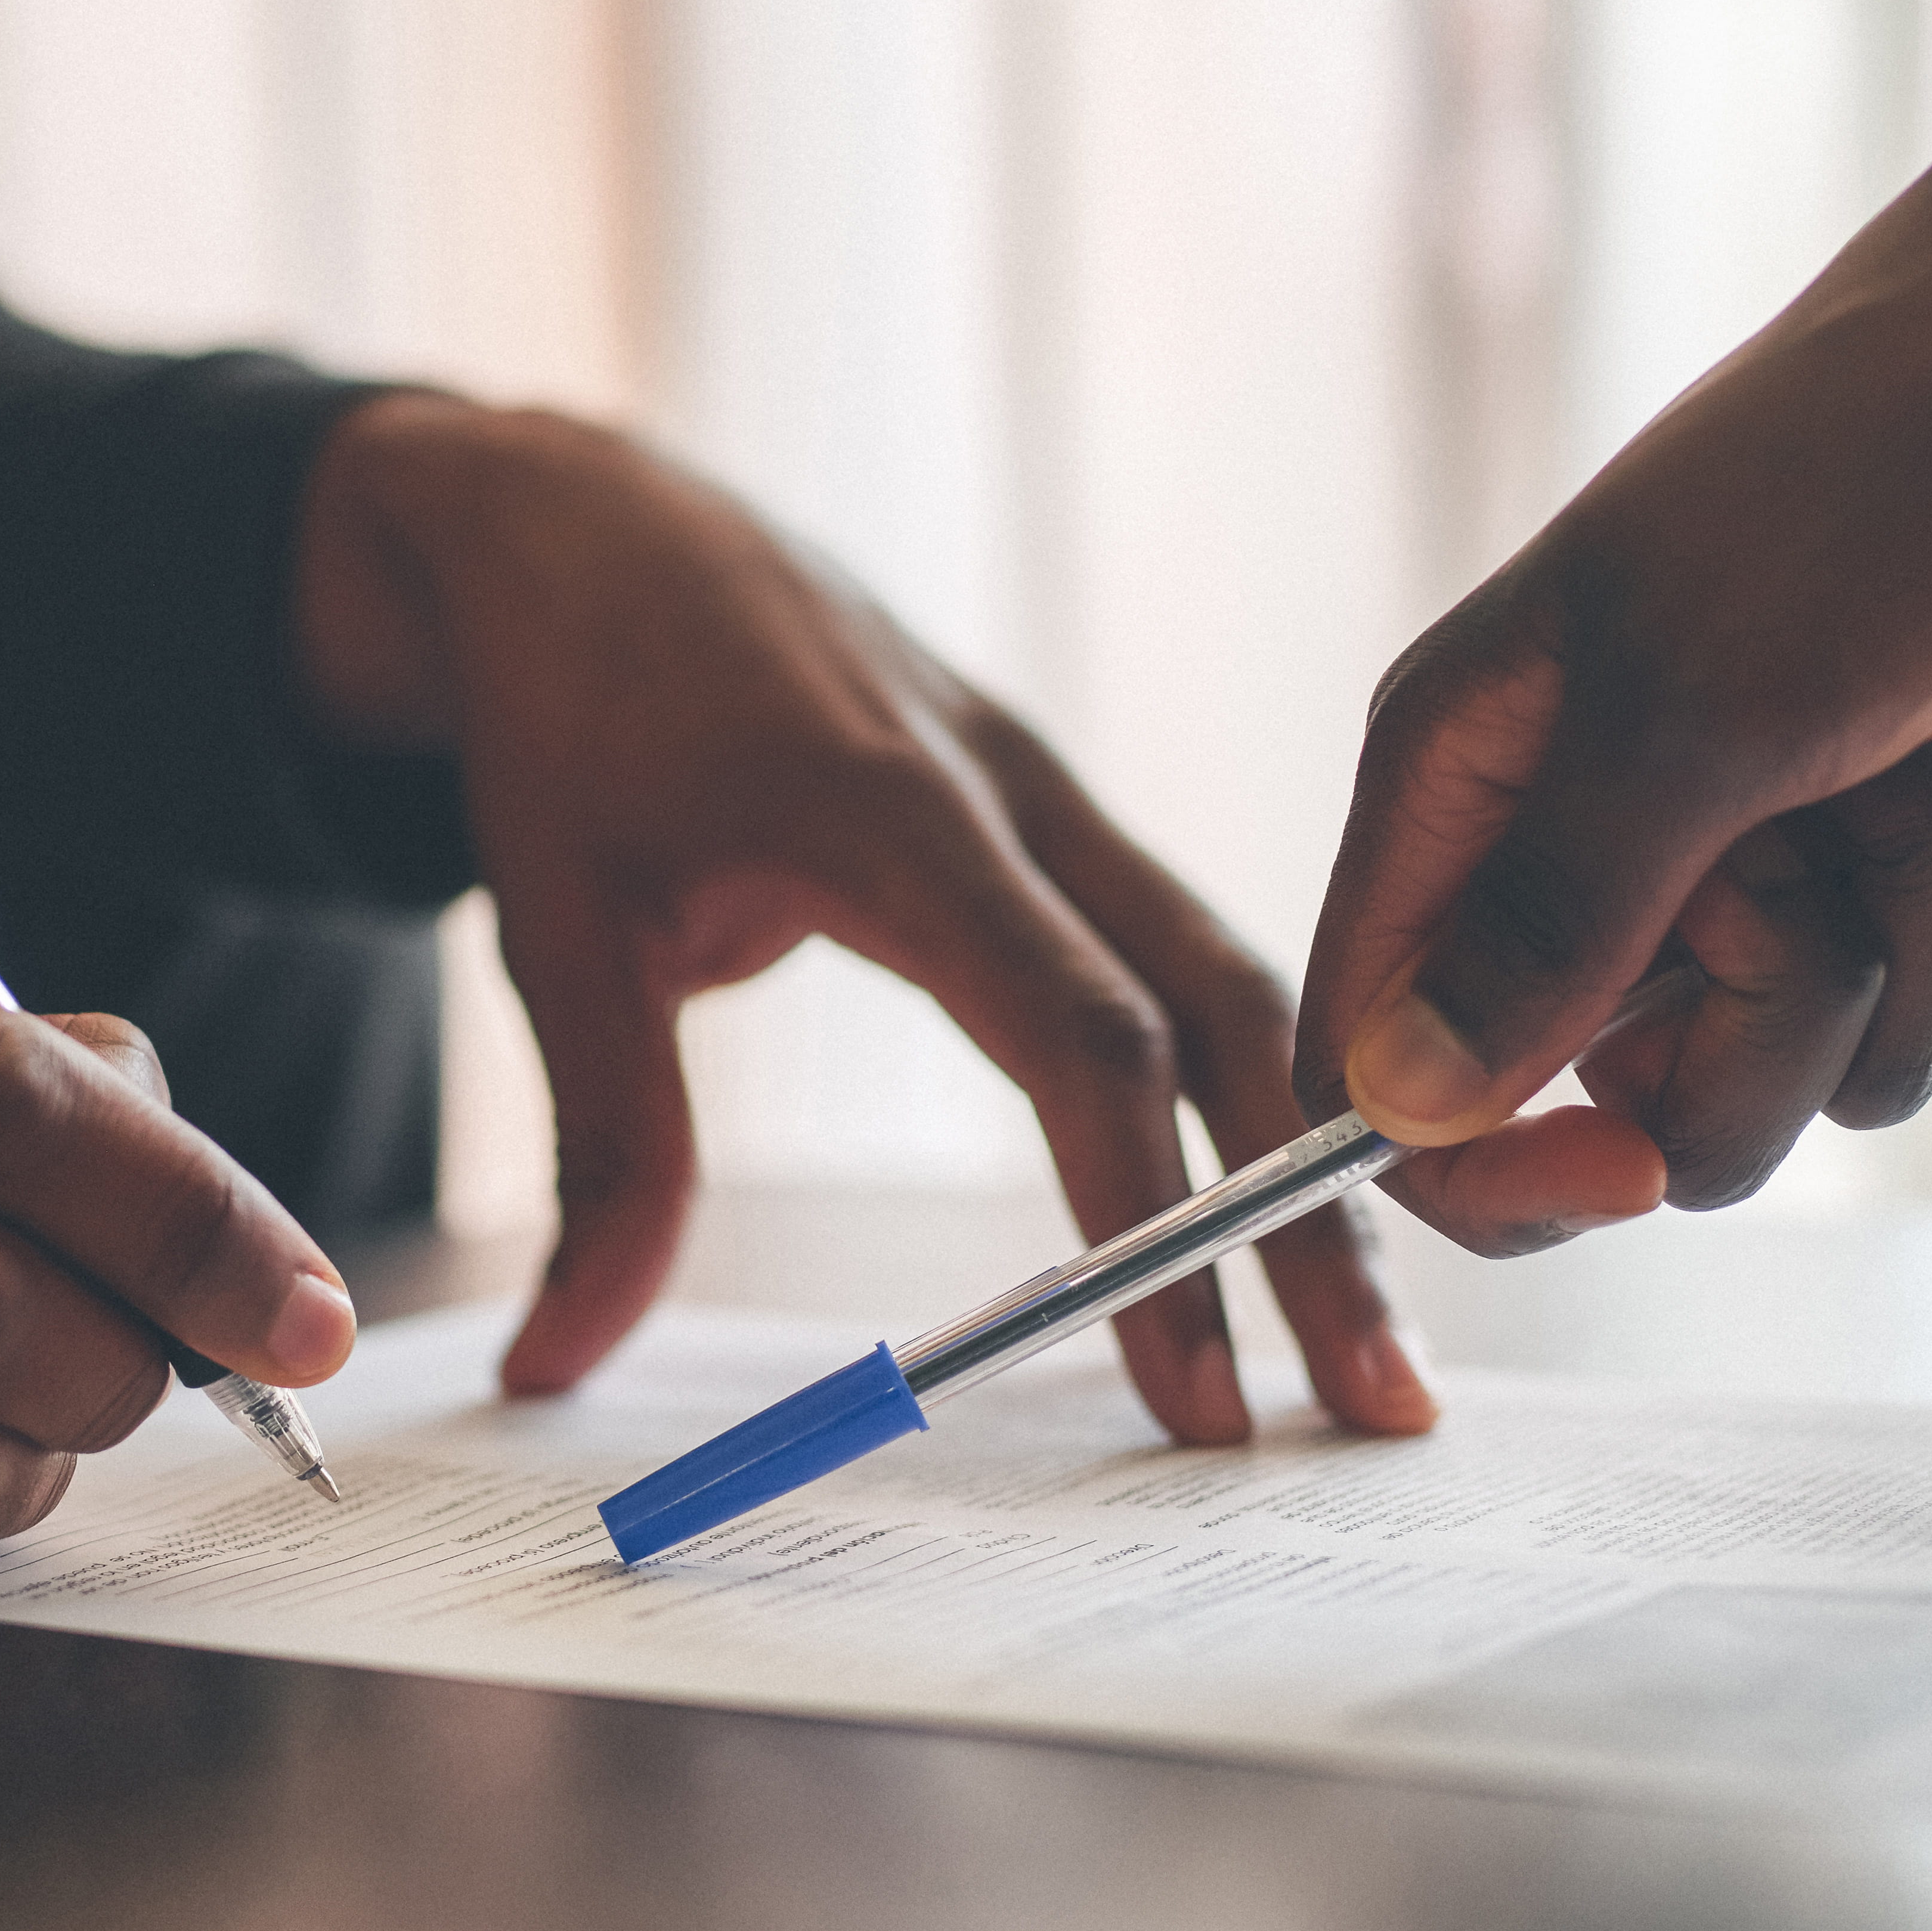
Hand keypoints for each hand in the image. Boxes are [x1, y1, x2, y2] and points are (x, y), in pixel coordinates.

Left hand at [298, 392, 1433, 1443]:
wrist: (586, 524)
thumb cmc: (567, 707)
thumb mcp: (554, 926)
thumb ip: (601, 1148)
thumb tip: (554, 1362)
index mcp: (892, 810)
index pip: (1079, 1031)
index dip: (1148, 1213)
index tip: (1192, 1384)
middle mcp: (1009, 790)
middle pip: (1219, 1012)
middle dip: (1306, 1217)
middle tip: (1377, 1406)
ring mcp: (1048, 787)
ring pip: (1235, 975)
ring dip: (1310, 1155)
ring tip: (1367, 1341)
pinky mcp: (1052, 803)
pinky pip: (1185, 940)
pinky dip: (1256, 1072)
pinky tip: (1296, 1195)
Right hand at [1296, 220, 1931, 1249]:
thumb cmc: (1863, 476)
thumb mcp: (1688, 710)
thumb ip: (1544, 925)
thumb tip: (1397, 1106)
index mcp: (1464, 788)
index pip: (1385, 1065)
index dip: (1490, 1161)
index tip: (1632, 1162)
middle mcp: (1581, 831)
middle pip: (1642, 1100)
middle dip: (1783, 1022)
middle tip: (1820, 866)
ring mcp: (1744, 839)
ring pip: (1828, 1057)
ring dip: (1927, 933)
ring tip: (1931, 765)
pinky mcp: (1891, 832)